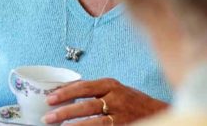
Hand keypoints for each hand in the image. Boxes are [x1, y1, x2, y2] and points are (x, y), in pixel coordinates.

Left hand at [43, 78, 167, 124]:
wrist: (158, 112)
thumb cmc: (129, 99)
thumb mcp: (112, 89)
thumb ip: (92, 90)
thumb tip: (62, 89)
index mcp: (110, 85)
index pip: (83, 87)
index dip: (65, 93)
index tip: (50, 98)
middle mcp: (116, 99)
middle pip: (87, 106)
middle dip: (65, 112)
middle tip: (48, 117)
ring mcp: (122, 116)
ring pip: (95, 123)